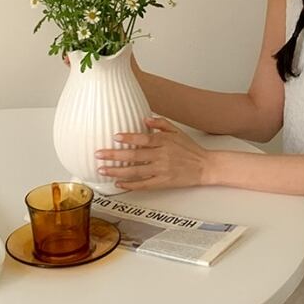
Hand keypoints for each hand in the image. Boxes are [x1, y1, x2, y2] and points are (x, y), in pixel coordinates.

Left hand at [94, 116, 210, 189]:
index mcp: (164, 142)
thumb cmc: (190, 148)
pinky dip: (130, 185)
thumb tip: (144, 118)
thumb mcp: (177, 131)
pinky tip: (118, 183)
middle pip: (135, 156)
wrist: (204, 166)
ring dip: (117, 171)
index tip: (115, 137)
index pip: (143, 139)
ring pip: (135, 171)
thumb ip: (161, 123)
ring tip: (102, 169)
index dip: (129, 138)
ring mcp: (161, 170)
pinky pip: (143, 185)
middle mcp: (162, 156)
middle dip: (114, 155)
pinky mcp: (163, 182)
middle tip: (99, 154)